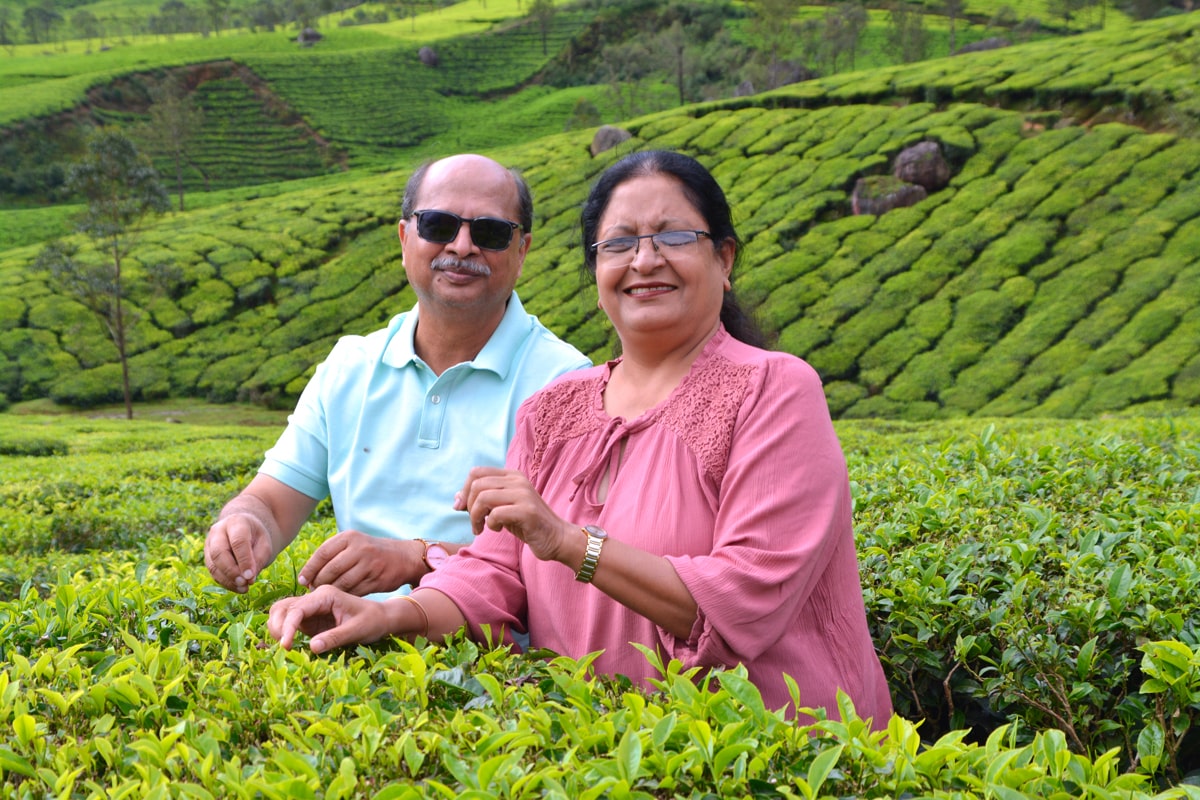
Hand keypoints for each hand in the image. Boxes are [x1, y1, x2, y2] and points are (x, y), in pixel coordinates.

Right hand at [205, 513, 274, 592]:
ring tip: (244, 588)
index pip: (238, 541)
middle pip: (219, 552)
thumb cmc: (256, 537)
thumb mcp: (265, 543)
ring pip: (213, 564)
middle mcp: (218, 531)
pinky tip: (238, 588)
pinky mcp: (207, 556)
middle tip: (245, 584)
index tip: (250, 576)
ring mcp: (209, 543)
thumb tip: (249, 579)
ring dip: (228, 580)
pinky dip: (225, 582)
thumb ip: (259, 558)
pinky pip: (213, 572)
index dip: (244, 560)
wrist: (244, 529)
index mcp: (236, 522)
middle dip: (231, 571)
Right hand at [268, 584, 392, 652]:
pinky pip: (289, 622)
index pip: (298, 608)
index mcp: (326, 595)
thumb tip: (312, 647)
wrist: (381, 619)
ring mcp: (311, 607)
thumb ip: (335, 637)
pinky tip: (288, 645)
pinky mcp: (310, 619)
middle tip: (283, 647)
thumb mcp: (357, 631)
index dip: (288, 626)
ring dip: (277, 628)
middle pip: (283, 607)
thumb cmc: (372, 622)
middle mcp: (315, 598)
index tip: (286, 645)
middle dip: (277, 626)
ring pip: (282, 613)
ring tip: (284, 647)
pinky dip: (283, 632)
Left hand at [298, 530, 415, 594]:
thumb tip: (307, 576)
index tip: (303, 581)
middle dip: (318, 583)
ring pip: (342, 582)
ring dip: (330, 592)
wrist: (405, 557)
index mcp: (349, 537)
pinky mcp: (377, 578)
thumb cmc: (372, 552)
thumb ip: (333, 555)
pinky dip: (344, 597)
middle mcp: (359, 548)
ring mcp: (369, 563)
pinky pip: (354, 591)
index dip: (309, 569)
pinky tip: (340, 599)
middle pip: (330, 570)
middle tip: (312, 592)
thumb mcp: (354, 544)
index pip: (322, 554)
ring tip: (324, 596)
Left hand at [454, 467, 573, 563]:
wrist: (557, 538)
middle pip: (477, 484)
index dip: (464, 490)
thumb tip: (457, 498)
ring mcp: (524, 494)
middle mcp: (518, 480)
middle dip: (468, 506)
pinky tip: (497, 530)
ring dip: (475, 517)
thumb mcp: (502, 508)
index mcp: (512, 475)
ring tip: (481, 528)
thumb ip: (483, 500)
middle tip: (474, 523)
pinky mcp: (527, 511)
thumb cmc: (527, 524)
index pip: (477, 472)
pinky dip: (490, 524)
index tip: (462, 508)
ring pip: (483, 497)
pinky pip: (496, 514)